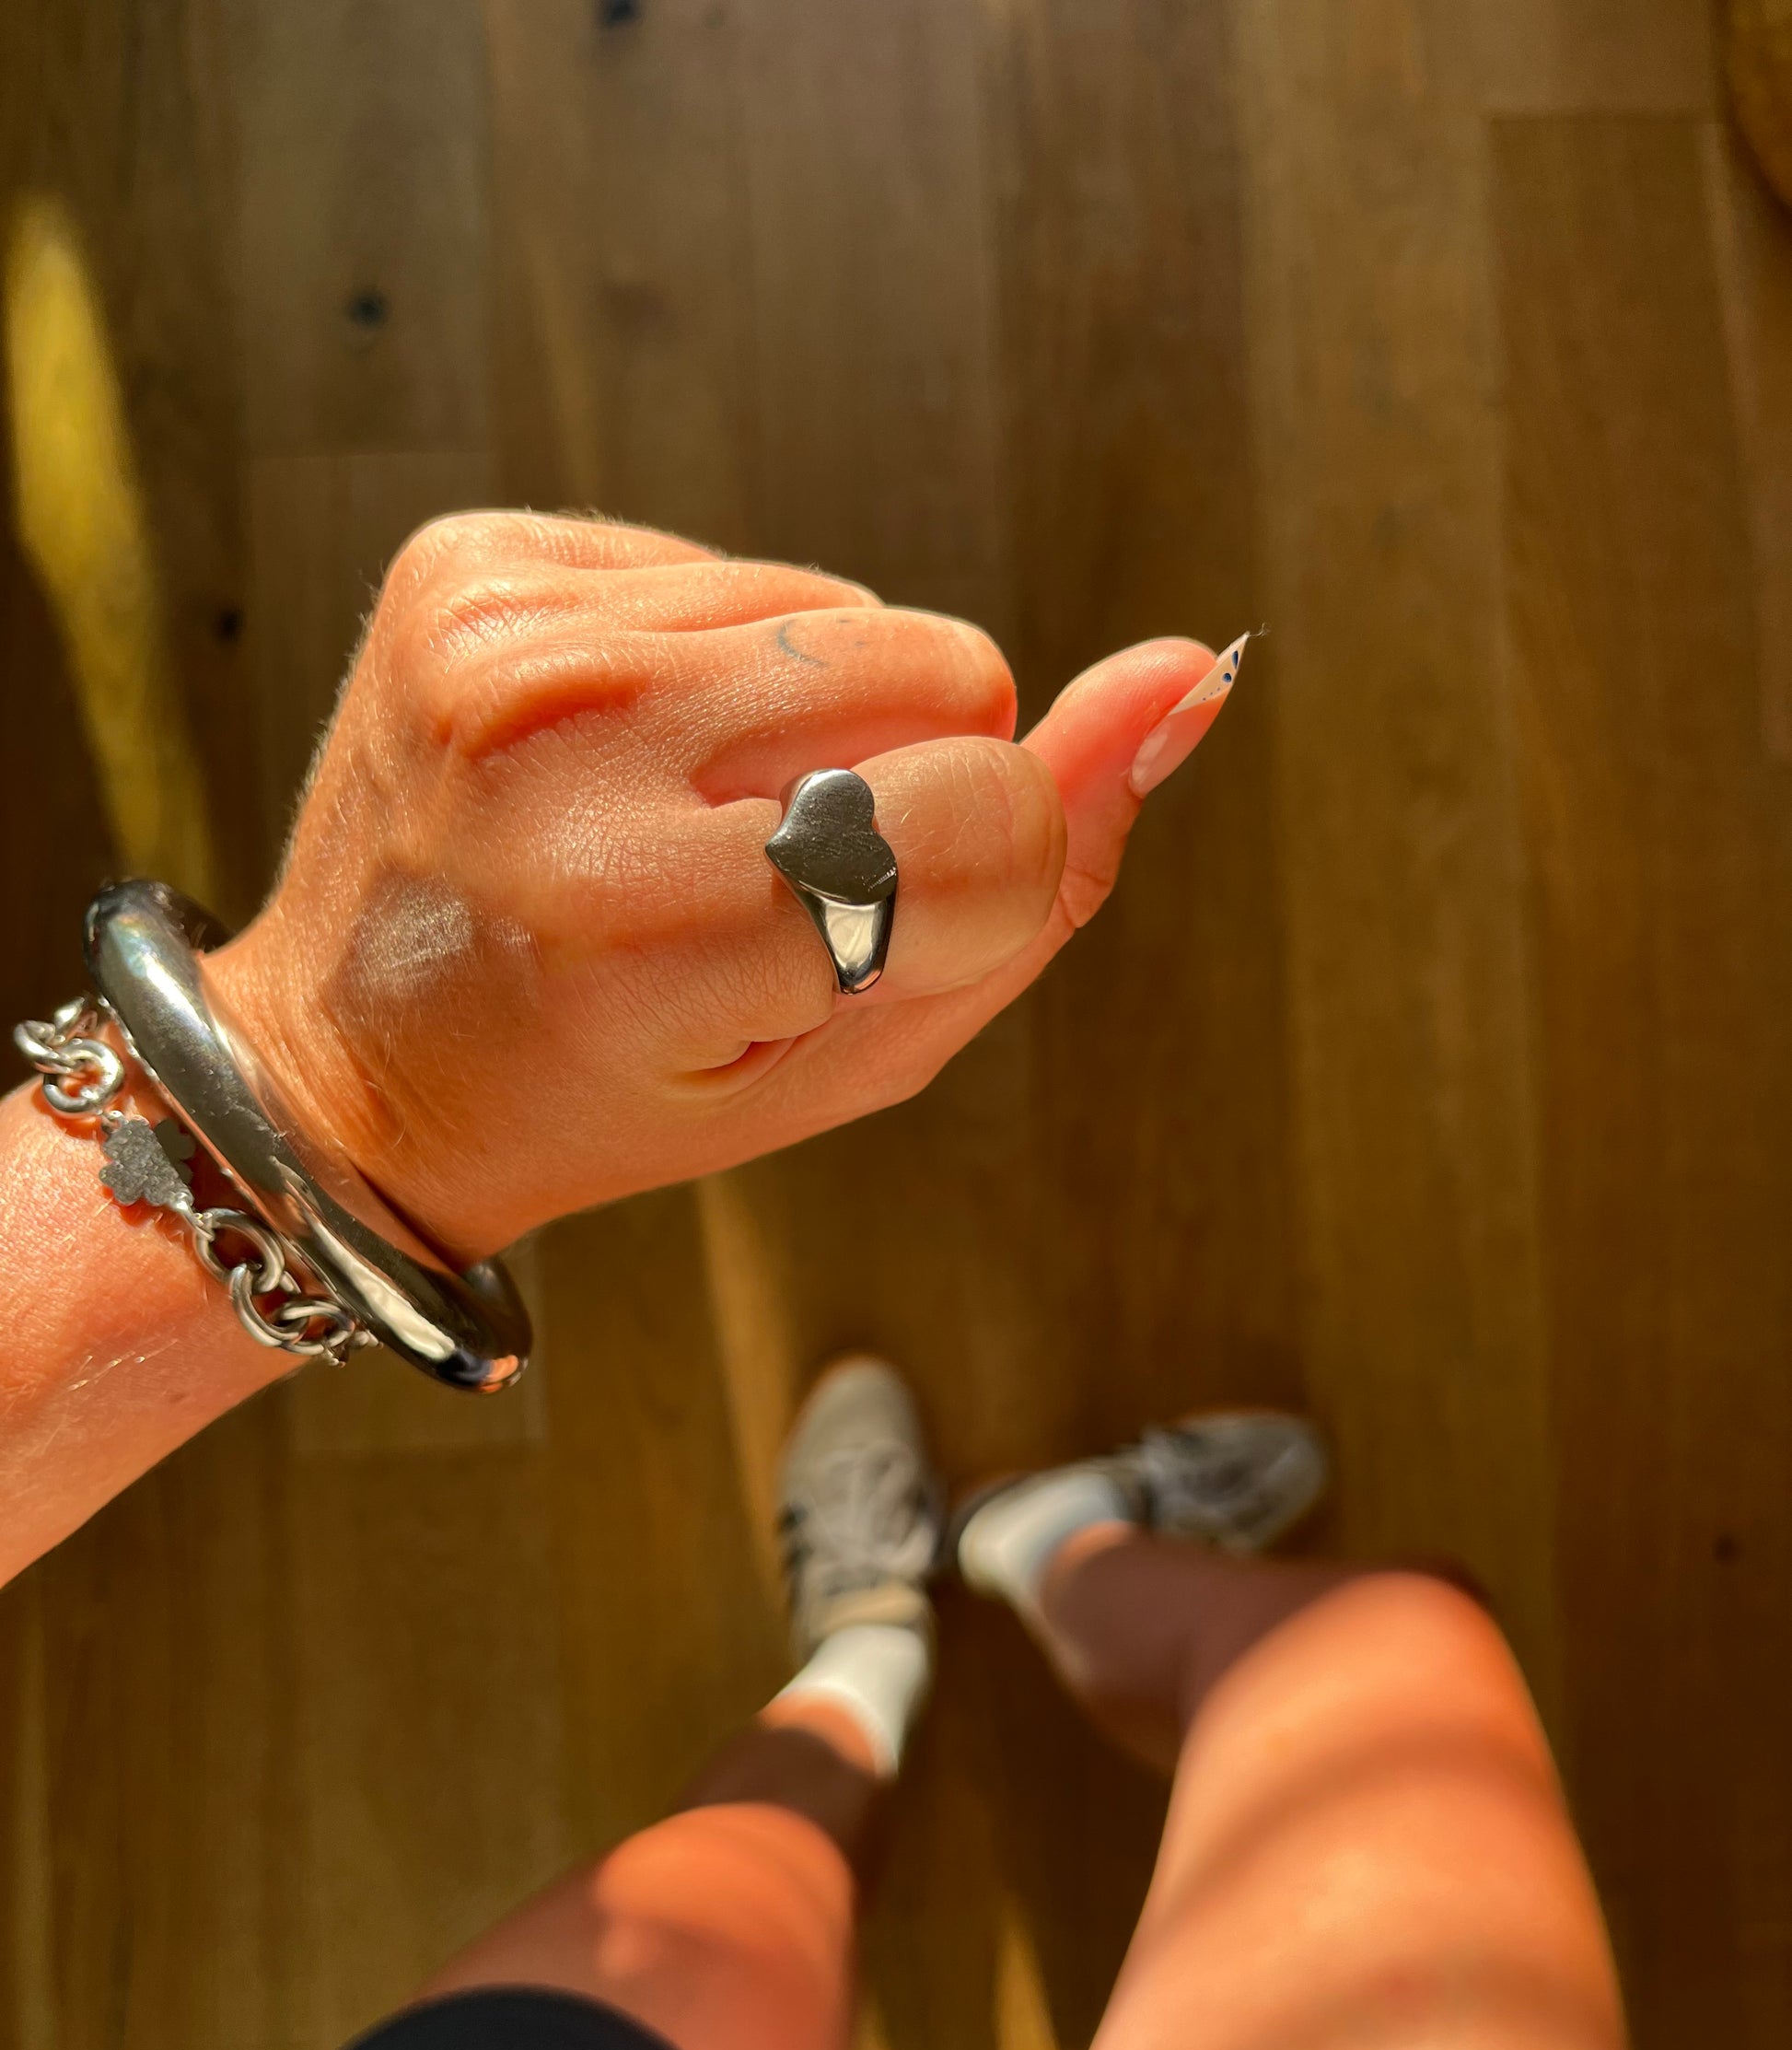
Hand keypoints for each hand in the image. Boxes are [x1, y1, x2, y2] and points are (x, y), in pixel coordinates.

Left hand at [213, 514, 1232, 1258]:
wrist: (348, 1061)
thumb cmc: (612, 1090)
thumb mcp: (847, 1061)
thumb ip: (1041, 892)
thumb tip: (1189, 677)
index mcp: (645, 930)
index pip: (989, 820)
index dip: (986, 884)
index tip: (874, 942)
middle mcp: (560, 750)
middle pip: (946, 670)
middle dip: (911, 785)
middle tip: (766, 886)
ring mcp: (500, 638)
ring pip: (853, 611)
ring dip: (814, 724)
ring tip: (680, 828)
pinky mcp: (474, 561)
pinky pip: (735, 572)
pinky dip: (719, 668)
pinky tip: (626, 765)